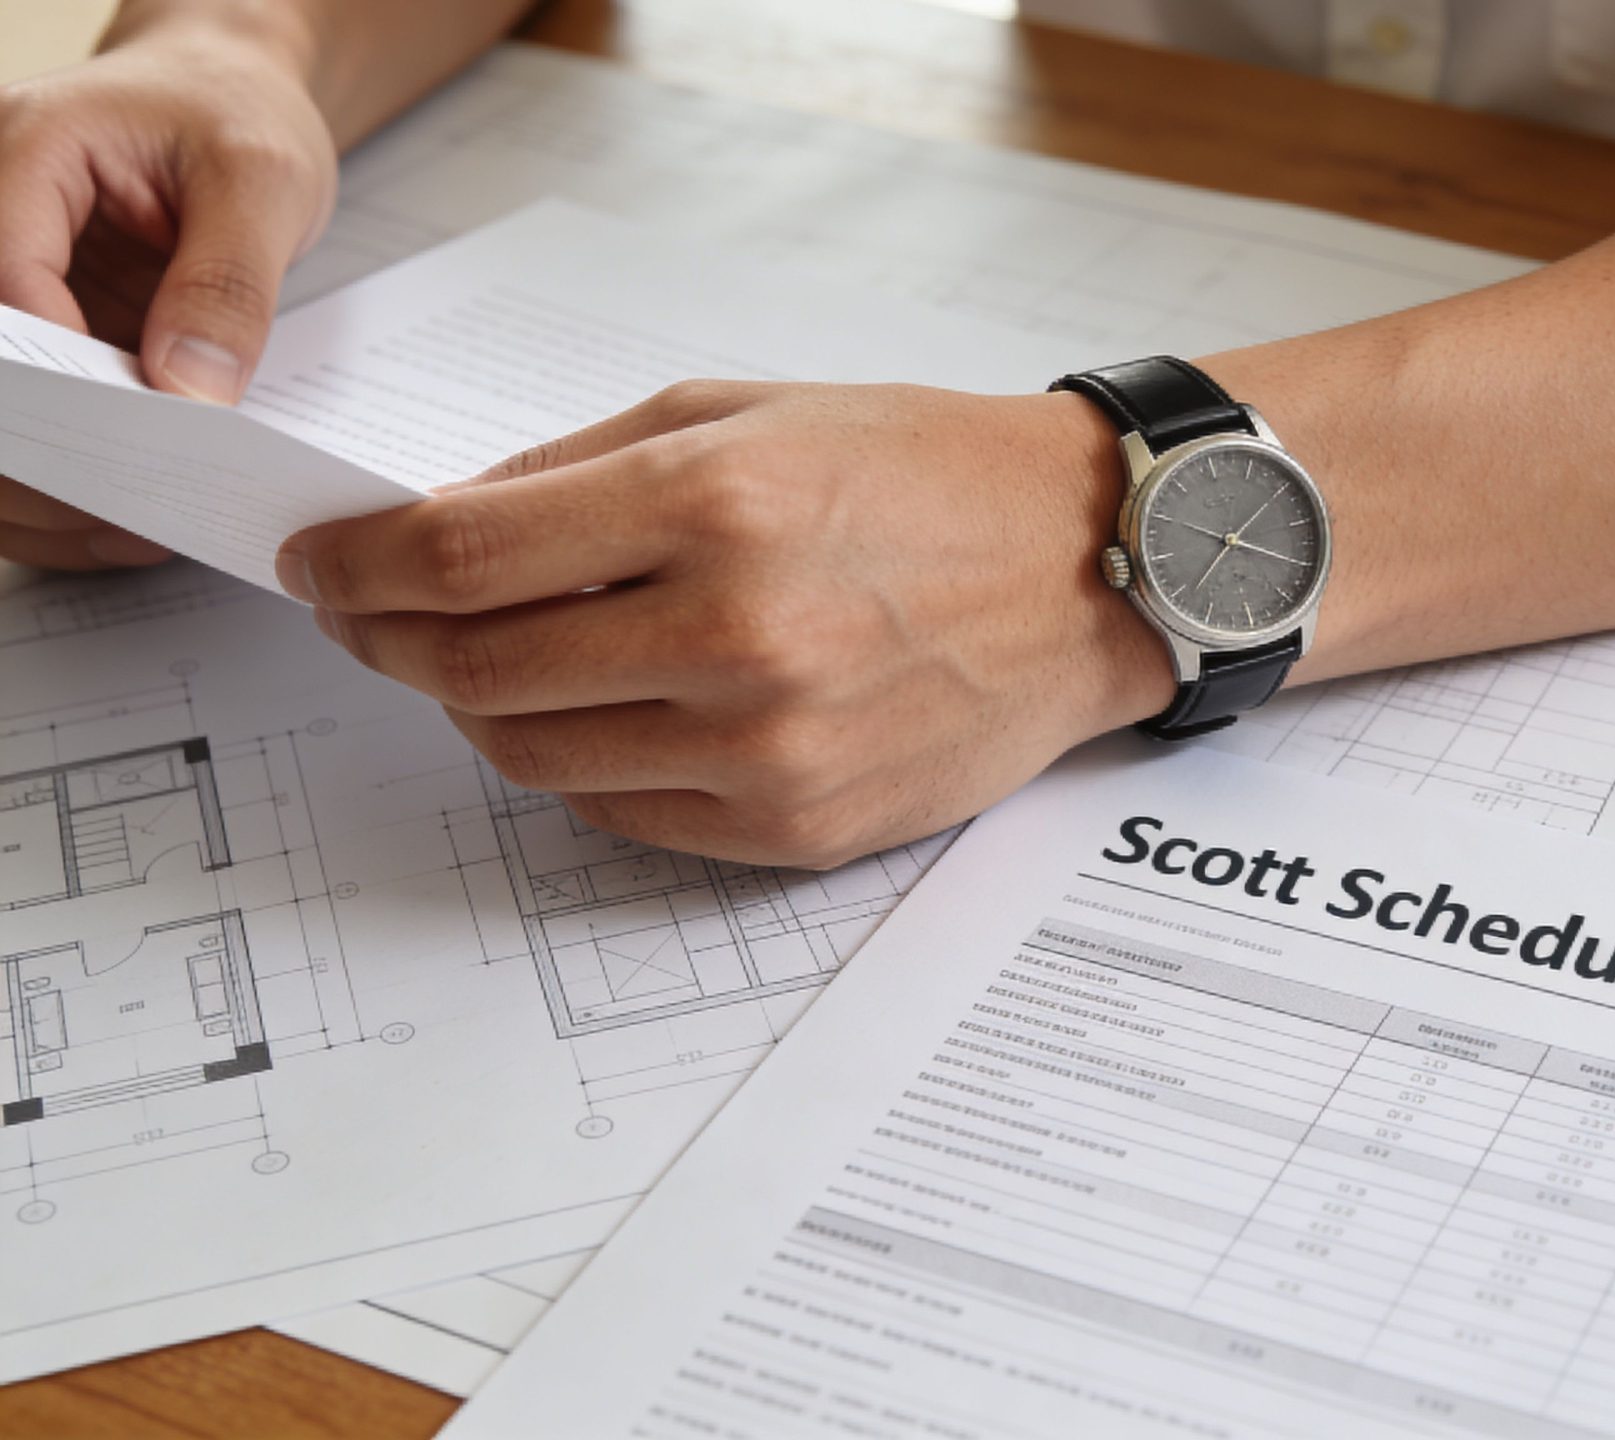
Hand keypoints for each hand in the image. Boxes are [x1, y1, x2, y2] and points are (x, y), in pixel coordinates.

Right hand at [0, 16, 336, 569]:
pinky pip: (32, 414)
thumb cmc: (237, 113)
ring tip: (132, 536)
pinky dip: (67, 475)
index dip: (64, 384)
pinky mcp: (43, 327)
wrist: (228, 89)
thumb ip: (228, 281)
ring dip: (43, 484)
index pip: (7, 290)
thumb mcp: (262, 179)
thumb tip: (189, 390)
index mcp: (21, 158)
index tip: (137, 448)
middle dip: (39, 453)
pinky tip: (128, 516)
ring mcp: (10, 282)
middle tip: (125, 521)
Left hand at [276, 382, 1171, 867]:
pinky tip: (604, 710)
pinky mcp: (801, 828)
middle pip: (472, 670)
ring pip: (533, 756)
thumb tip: (441, 531)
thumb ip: (584, 469)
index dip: (355, 567)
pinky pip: (622, 813)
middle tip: (371, 618)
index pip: (460, 559)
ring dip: (478, 708)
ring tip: (497, 661)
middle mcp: (740, 637)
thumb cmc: (930, 472)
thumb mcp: (749, 410)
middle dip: (388, 642)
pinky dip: (579, 763)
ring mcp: (772, 749)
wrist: (1093, 570)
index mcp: (720, 503)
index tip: (322, 565)